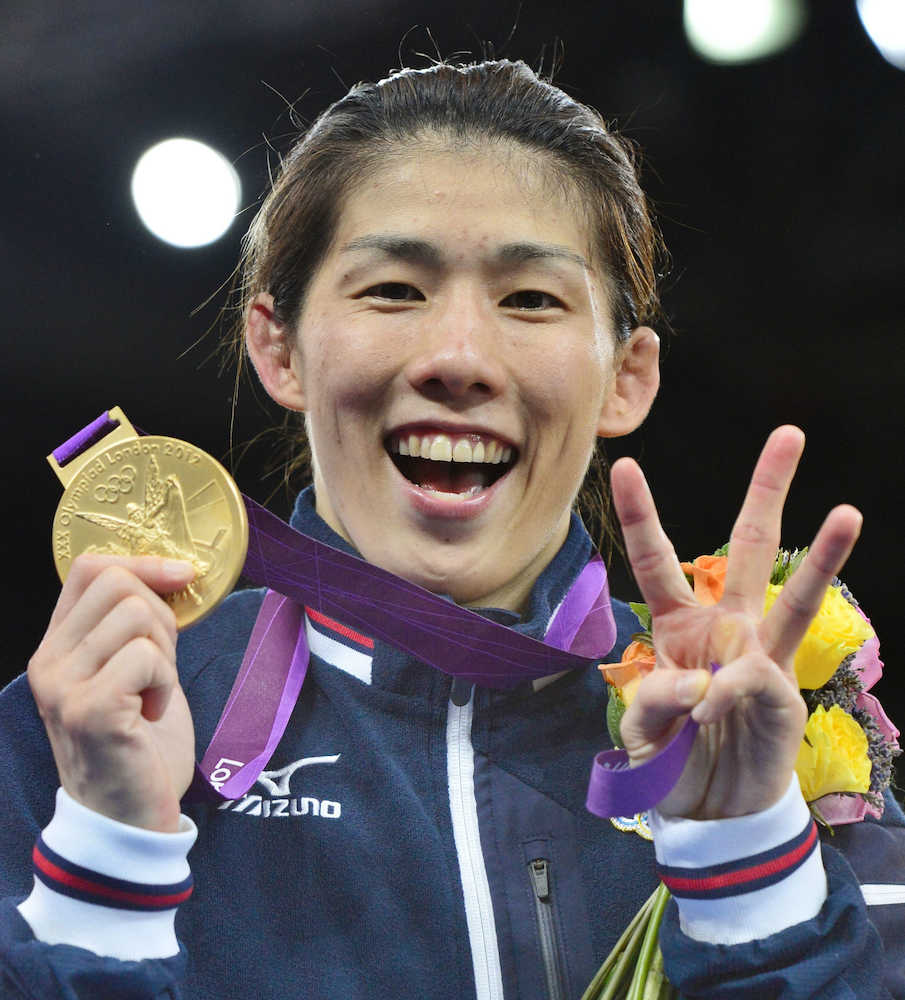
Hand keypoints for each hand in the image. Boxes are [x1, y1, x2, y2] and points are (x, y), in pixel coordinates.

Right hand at [28, 554, 195, 831]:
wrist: (131, 817)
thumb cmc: (141, 744)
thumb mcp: (135, 670)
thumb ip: (137, 627)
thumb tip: (174, 571)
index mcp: (58, 647)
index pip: (89, 568)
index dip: (143, 563)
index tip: (182, 578)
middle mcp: (49, 662)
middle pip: (117, 582)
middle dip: (161, 616)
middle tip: (160, 667)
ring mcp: (63, 686)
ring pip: (135, 614)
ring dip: (164, 653)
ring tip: (153, 693)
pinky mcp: (90, 709)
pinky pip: (145, 655)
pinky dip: (165, 681)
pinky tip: (151, 713)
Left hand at [610, 426, 861, 819]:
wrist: (712, 807)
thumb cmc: (671, 757)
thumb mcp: (640, 729)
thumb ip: (653, 700)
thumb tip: (701, 684)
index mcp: (679, 622)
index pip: (656, 559)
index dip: (641, 513)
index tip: (624, 465)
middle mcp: (725, 625)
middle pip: (748, 546)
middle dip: (767, 491)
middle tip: (790, 434)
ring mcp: (759, 653)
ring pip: (794, 594)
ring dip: (824, 554)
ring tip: (848, 511)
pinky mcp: (782, 690)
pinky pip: (756, 679)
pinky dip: (727, 695)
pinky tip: (709, 713)